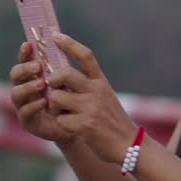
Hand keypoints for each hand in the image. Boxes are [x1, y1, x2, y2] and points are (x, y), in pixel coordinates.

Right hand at [9, 42, 68, 143]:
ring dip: (28, 87)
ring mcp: (24, 105)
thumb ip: (62, 61)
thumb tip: (58, 35)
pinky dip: (33, 105)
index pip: (25, 60)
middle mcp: (25, 88)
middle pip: (15, 74)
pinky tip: (44, 101)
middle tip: (37, 67)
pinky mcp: (28, 121)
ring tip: (42, 84)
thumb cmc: (75, 97)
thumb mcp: (72, 77)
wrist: (82, 124)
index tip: (29, 45)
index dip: (24, 52)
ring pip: (16, 93)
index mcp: (34, 75)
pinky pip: (25, 112)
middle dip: (24, 69)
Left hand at [47, 33, 138, 164]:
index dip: (69, 44)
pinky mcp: (84, 126)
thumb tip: (60, 73)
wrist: (128, 144)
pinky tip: (73, 127)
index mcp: (100, 82)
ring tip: (64, 112)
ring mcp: (90, 108)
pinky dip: (62, 123)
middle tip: (52, 85)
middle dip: (53, 79)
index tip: (55, 35)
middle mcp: (96, 91)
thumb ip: (87, 84)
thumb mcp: (104, 96)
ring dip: (55, 105)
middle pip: (65, 73)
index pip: (85, 56)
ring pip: (56, 97)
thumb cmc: (111, 119)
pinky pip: (60, 119)